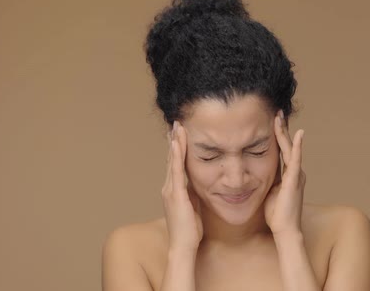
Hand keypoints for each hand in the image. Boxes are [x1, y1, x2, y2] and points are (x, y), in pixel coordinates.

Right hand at [161, 120, 202, 251]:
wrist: (183, 246)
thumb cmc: (190, 230)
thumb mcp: (193, 207)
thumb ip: (193, 194)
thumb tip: (201, 185)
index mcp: (173, 190)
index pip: (175, 165)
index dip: (178, 149)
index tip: (180, 134)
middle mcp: (168, 188)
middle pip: (172, 159)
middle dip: (174, 141)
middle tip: (177, 123)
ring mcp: (170, 190)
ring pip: (172, 161)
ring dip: (175, 143)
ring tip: (177, 127)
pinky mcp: (175, 194)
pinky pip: (176, 170)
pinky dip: (177, 155)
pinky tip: (178, 143)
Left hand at [264, 110, 305, 237]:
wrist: (285, 229)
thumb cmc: (277, 214)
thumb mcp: (270, 191)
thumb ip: (268, 180)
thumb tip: (257, 173)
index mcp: (288, 174)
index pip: (282, 149)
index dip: (277, 135)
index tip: (272, 120)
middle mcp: (295, 171)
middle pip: (287, 145)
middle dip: (281, 128)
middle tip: (277, 111)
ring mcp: (296, 174)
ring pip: (290, 148)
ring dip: (285, 132)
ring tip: (281, 116)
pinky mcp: (294, 180)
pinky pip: (295, 159)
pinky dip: (297, 146)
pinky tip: (298, 134)